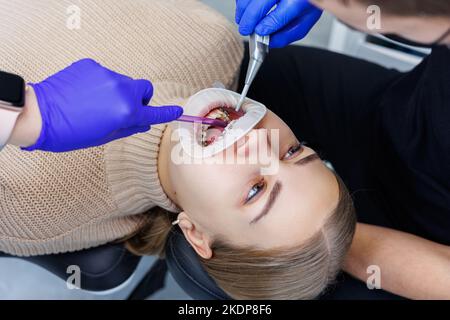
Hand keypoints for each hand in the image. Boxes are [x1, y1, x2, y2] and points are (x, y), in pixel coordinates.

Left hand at [24, 59, 182, 151]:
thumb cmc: (71, 132)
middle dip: (139, 98)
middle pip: (143, 88)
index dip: (168, 113)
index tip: (178, 110)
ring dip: (118, 91)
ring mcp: (107, 75)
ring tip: (95, 102)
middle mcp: (122, 90)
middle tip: (124, 109)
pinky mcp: (91, 65)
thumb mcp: (104, 136)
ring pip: (123, 82)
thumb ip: (128, 128)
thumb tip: (142, 122)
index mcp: (127, 111)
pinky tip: (84, 93)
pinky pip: (105, 74)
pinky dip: (101, 83)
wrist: (40, 114)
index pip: (154, 112)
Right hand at [236, 0, 321, 47]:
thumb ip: (288, 34)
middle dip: (249, 19)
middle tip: (245, 30)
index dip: (267, 25)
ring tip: (242, 20)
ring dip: (242, 9)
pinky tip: (245, 7)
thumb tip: (269, 42)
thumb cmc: (306, 3)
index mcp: (301, 2)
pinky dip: (242, 1)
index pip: (281, 14)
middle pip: (261, 2)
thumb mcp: (304, 21)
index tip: (259, 33)